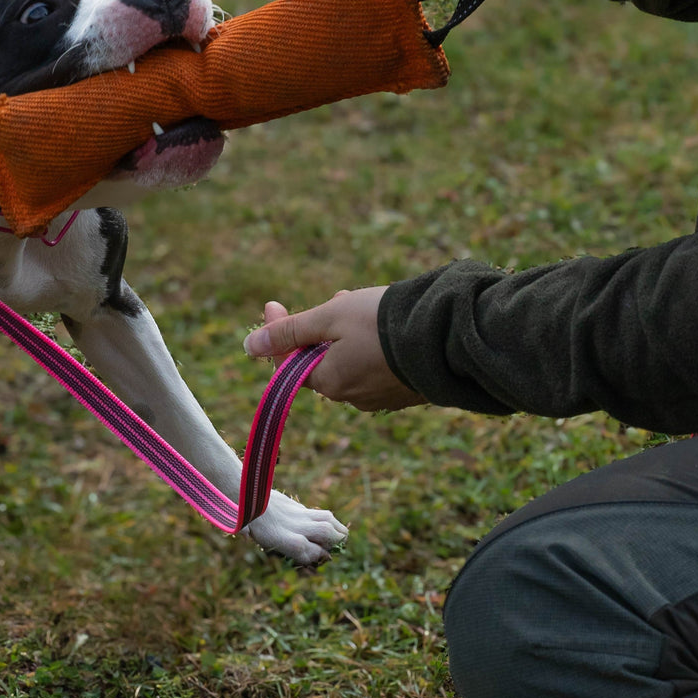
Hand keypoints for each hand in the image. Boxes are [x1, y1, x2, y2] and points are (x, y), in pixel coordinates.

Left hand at [243, 287, 426, 411]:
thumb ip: (290, 331)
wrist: (448, 335)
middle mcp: (353, 397)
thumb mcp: (330, 317)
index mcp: (330, 382)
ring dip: (347, 332)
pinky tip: (388, 324)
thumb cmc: (383, 324)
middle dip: (321, 328)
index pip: (288, 364)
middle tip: (338, 299)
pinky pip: (376, 365)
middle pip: (321, 359)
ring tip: (366, 306)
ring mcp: (382, 396)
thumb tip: (250, 345)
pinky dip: (373, 344)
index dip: (277, 332)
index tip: (272, 303)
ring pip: (349, 359)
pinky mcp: (406, 390)